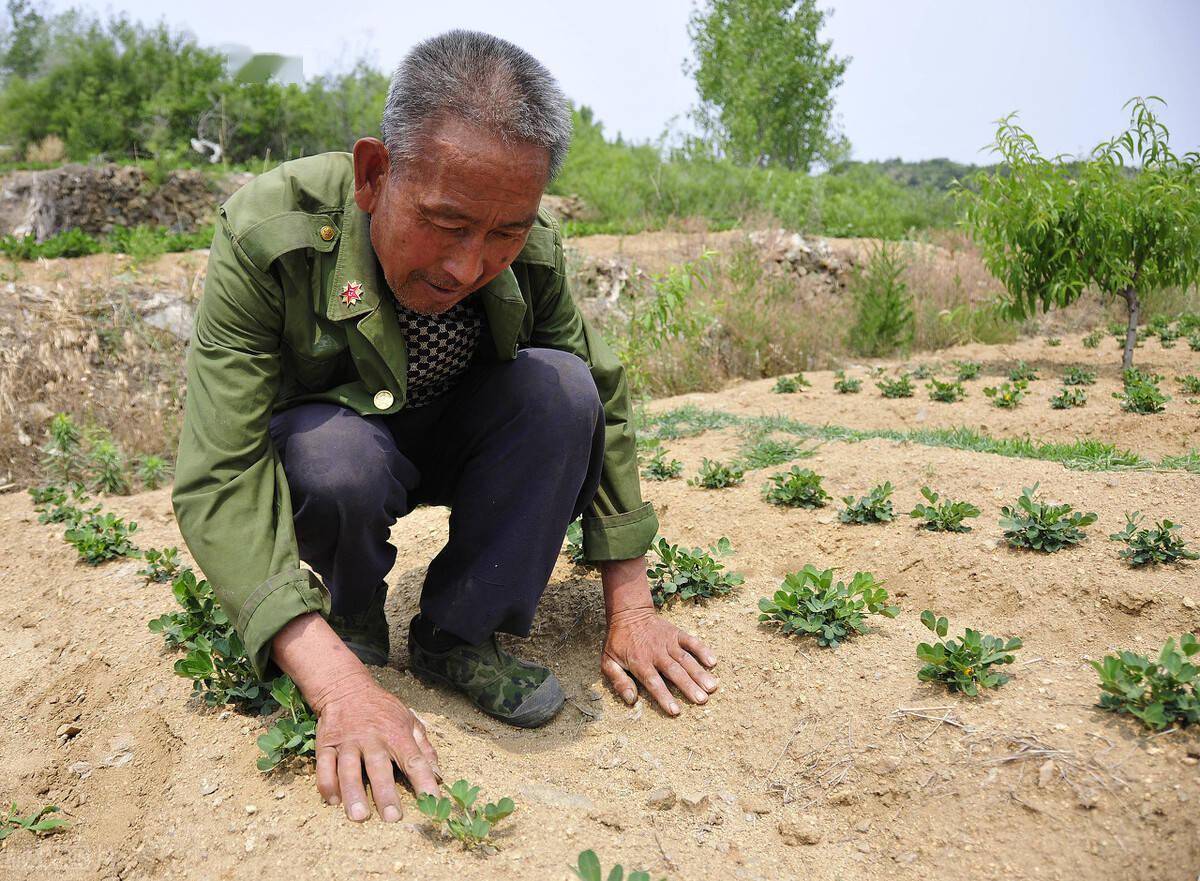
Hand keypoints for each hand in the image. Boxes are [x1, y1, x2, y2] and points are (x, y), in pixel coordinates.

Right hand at [311, 672, 440, 822]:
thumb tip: (437, 774)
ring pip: (349, 769)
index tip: (432, 800)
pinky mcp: (326, 744)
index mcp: (397, 734)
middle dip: (385, 793)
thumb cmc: (383, 710)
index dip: (424, 780)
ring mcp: (348, 742)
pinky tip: (333, 800)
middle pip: (379, 768)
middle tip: (391, 817)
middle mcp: (372, 739)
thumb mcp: (409, 720)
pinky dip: (327, 783)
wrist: (346, 688)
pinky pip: (324, 766)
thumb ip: (423, 747)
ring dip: (353, 792)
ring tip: (359, 816)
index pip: (414, 760)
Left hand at [600, 607, 718, 715]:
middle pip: (674, 672)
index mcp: (639, 662)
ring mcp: (668, 643)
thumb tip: (630, 700)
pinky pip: (691, 641)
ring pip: (685, 659)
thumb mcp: (608, 662)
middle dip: (688, 686)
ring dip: (699, 673)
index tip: (676, 710)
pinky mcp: (676, 634)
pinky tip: (712, 662)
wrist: (629, 614)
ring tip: (711, 686)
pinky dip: (702, 650)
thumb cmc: (619, 642)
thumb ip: (618, 681)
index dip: (664, 696)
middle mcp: (656, 653)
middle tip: (702, 700)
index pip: (653, 682)